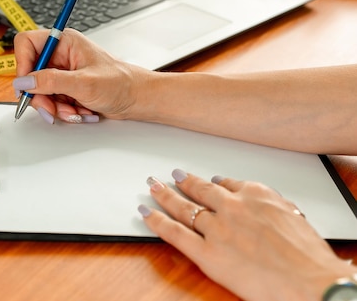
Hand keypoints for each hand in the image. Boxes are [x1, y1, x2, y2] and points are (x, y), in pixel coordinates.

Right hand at [12, 29, 147, 122]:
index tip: (27, 84)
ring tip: (74, 111)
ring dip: (54, 107)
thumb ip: (51, 81)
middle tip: (51, 109)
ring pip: (39, 92)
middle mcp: (60, 55)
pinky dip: (61, 111)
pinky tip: (78, 111)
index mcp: (64, 42)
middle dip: (41, 95)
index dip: (22, 64)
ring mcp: (62, 73)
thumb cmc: (121, 83)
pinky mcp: (64, 88)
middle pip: (30, 73)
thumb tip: (25, 81)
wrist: (136, 99)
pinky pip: (50, 101)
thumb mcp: (84, 83)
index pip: (27, 43)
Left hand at [138, 170, 356, 300]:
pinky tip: (146, 213)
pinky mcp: (206, 253)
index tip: (206, 181)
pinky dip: (156, 221)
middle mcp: (232, 207)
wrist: (311, 282)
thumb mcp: (293, 216)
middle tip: (170, 175)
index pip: (227, 184)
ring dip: (164, 195)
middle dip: (183, 181)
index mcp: (256, 195)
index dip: (212, 183)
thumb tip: (256, 202)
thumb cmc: (309, 256)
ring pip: (183, 207)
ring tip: (153, 187)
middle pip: (200, 190)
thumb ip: (269, 205)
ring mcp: (217, 229)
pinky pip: (174, 232)